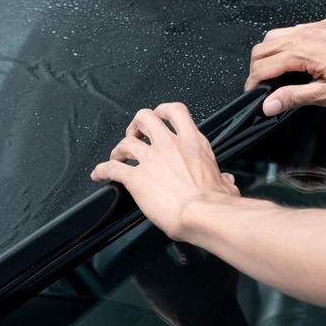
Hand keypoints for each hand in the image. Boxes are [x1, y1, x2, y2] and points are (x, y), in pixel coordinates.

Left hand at [90, 103, 238, 239]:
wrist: (203, 214)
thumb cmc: (216, 203)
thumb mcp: (227, 186)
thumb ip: (224, 181)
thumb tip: (227, 182)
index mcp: (194, 143)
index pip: (176, 112)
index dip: (163, 111)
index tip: (159, 117)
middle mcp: (170, 146)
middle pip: (146, 117)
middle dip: (137, 124)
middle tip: (135, 134)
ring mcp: (152, 160)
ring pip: (126, 142)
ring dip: (119, 149)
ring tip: (117, 156)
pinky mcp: (136, 178)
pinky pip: (112, 168)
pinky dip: (101, 170)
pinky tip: (98, 175)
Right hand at [245, 19, 325, 115]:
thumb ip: (293, 98)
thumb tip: (269, 105)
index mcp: (303, 52)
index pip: (262, 68)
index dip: (252, 85)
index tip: (253, 97)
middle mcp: (305, 35)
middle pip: (261, 49)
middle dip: (255, 70)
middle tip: (261, 87)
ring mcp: (314, 27)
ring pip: (274, 36)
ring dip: (267, 55)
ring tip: (273, 73)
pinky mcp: (323, 25)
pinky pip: (292, 30)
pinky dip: (284, 45)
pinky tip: (294, 59)